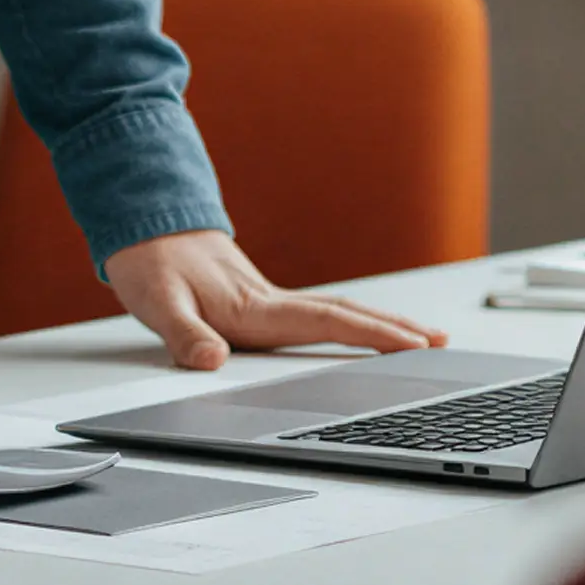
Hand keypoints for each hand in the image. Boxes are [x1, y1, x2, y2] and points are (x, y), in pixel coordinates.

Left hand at [104, 230, 448, 370]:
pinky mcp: (258, 301)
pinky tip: (358, 332)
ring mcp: (268, 300)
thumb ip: (183, 333)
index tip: (413, 345)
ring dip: (378, 325)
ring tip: (421, 338)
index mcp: (256, 308)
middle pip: (345, 315)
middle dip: (394, 330)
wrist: (142, 224)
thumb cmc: (150, 261)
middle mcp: (271, 302)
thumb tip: (211, 360)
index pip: (326, 321)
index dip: (371, 335)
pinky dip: (347, 323)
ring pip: (335, 314)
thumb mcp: (156, 301)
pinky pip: (315, 315)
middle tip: (442, 343)